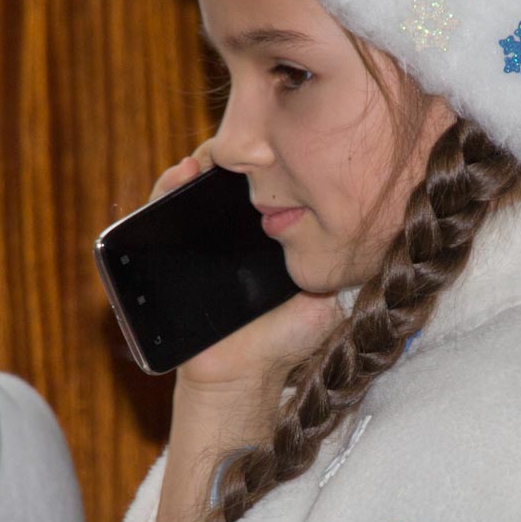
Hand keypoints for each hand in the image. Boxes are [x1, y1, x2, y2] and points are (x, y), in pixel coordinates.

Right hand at [147, 146, 339, 401]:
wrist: (241, 376)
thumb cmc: (282, 341)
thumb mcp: (322, 300)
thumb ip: (339, 270)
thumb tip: (361, 235)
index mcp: (266, 234)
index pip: (264, 183)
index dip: (268, 161)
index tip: (276, 146)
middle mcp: (231, 231)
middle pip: (227, 177)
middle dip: (231, 153)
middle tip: (240, 146)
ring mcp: (197, 238)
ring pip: (192, 186)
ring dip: (197, 162)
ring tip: (207, 158)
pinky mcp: (166, 250)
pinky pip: (159, 210)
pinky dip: (166, 187)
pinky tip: (180, 177)